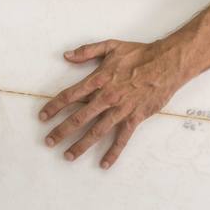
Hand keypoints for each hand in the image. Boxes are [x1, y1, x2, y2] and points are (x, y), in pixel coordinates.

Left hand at [38, 39, 189, 167]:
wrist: (166, 64)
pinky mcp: (135, 118)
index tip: (43, 117)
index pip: (70, 96)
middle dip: (61, 131)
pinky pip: (122, 138)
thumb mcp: (110, 46)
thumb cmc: (139, 54)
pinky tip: (104, 163)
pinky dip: (113, 152)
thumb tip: (67, 56)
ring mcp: (120, 110)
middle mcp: (106, 97)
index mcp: (98, 79)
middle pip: (78, 118)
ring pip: (96, 132)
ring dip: (81, 145)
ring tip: (67, 155)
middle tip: (48, 142)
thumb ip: (86, 51)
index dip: (54, 107)